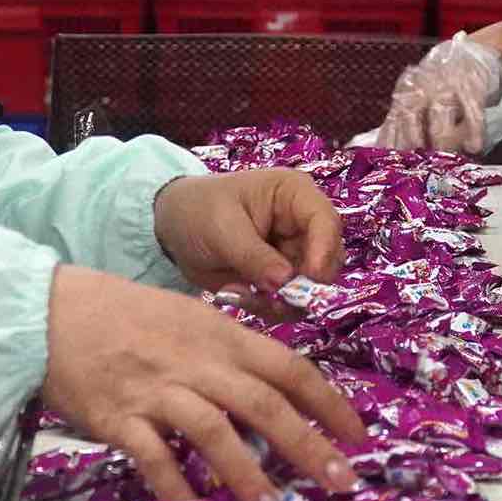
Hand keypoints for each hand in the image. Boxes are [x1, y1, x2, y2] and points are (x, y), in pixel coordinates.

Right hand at [40, 264, 366, 500]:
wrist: (51, 311)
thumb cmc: (125, 315)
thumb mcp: (188, 317)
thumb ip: (229, 351)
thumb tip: (274, 390)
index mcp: (219, 333)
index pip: (288, 366)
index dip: (327, 402)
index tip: (357, 435)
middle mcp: (196, 360)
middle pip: (262, 403)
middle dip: (307, 445)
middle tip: (340, 481)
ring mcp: (157, 390)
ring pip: (214, 432)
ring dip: (249, 476)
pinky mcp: (118, 418)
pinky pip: (154, 458)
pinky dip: (177, 487)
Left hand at [152, 170, 343, 293]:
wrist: (173, 228)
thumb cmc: (198, 211)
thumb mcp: (222, 230)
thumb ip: (255, 256)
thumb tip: (286, 282)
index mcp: (294, 195)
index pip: (327, 222)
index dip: (325, 251)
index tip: (312, 279)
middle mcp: (303, 224)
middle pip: (328, 260)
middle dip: (302, 285)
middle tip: (271, 297)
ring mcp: (294, 253)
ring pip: (311, 288)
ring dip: (281, 300)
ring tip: (242, 293)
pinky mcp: (282, 278)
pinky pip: (289, 302)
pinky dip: (267, 306)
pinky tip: (238, 293)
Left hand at [374, 33, 501, 156]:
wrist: (476, 54)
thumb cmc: (443, 83)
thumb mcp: (420, 97)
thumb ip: (405, 122)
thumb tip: (388, 152)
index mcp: (406, 91)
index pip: (393, 120)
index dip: (393, 143)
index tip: (395, 164)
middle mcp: (423, 85)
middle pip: (412, 114)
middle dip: (414, 140)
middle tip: (421, 164)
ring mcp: (447, 82)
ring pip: (440, 111)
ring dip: (445, 138)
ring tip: (449, 158)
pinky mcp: (473, 82)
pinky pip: (472, 108)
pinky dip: (474, 129)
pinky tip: (475, 146)